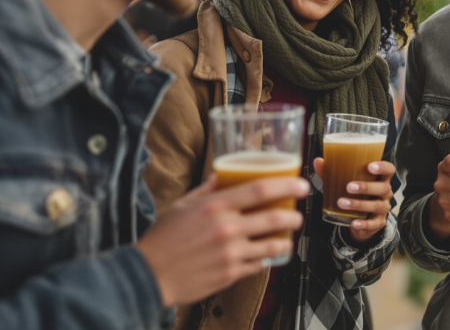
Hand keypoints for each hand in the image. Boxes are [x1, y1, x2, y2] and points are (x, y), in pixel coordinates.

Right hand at [137, 174, 309, 306]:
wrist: (148, 274)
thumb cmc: (164, 238)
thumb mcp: (183, 205)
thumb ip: (208, 189)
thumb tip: (224, 174)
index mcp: (215, 206)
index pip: (260, 190)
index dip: (286, 185)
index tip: (301, 185)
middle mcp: (226, 228)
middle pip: (274, 218)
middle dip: (294, 216)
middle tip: (298, 215)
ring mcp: (230, 253)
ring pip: (272, 244)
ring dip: (284, 239)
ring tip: (286, 236)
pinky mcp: (230, 274)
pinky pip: (258, 264)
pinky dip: (264, 258)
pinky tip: (264, 253)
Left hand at [313, 158, 393, 243]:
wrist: (361, 219)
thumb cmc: (356, 194)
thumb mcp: (346, 182)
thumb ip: (333, 171)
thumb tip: (318, 161)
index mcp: (380, 179)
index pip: (389, 170)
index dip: (382, 167)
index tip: (369, 166)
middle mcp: (385, 193)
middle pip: (383, 188)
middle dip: (366, 187)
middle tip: (349, 186)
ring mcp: (383, 208)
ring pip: (376, 206)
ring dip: (359, 204)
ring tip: (342, 203)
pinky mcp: (378, 223)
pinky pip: (373, 223)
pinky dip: (363, 223)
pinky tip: (353, 222)